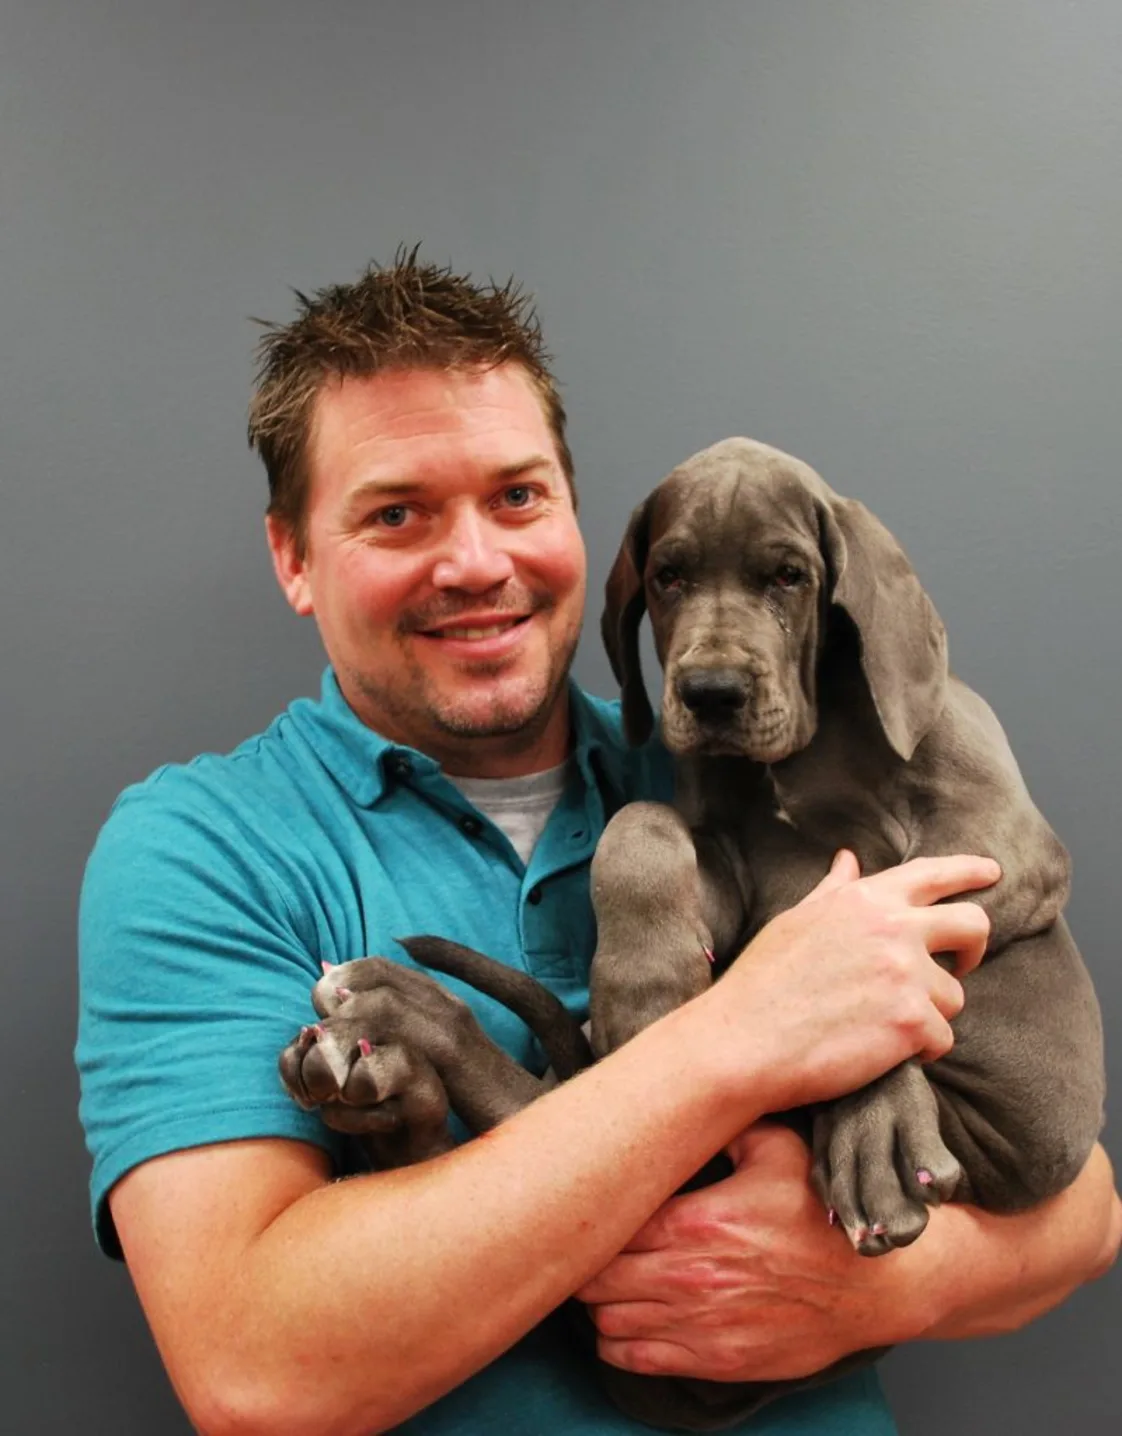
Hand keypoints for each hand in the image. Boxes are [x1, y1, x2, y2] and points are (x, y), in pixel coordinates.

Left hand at [576, 1123, 905, 1381]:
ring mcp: (700, 1326)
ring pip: (608, 1321)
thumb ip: (727, 1122)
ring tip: (607, 1281)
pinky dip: (619, 1343)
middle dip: (587, 1263)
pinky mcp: (717, 1361)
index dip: (595, 1217)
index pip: (612, 1226)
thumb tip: (690, 1098)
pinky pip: (638, 1359)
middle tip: (592, 1244)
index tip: (594, 1207)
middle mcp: (688, 1279)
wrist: (877, 1285)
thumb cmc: (823, 1215)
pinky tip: (624, 1320)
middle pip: (597, 1279)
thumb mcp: (779, 1148)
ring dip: (600, 1303)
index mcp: (696, 1222)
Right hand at [714, 849, 997, 1112]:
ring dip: (928, 1013)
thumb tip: (848, 861)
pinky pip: (941, 1039)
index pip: (932, 874)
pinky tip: (880, 1051)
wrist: (744, 1041)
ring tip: (882, 1026)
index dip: (968, 871)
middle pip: (972, 926)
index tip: (992, 874)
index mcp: (864, 900)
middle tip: (962, 966)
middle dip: (974, 948)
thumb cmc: (762, 984)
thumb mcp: (796, 922)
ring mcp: (906, 974)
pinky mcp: (912, 1021)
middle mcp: (893, 928)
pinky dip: (918, 1051)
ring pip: (954, 995)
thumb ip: (833, 892)